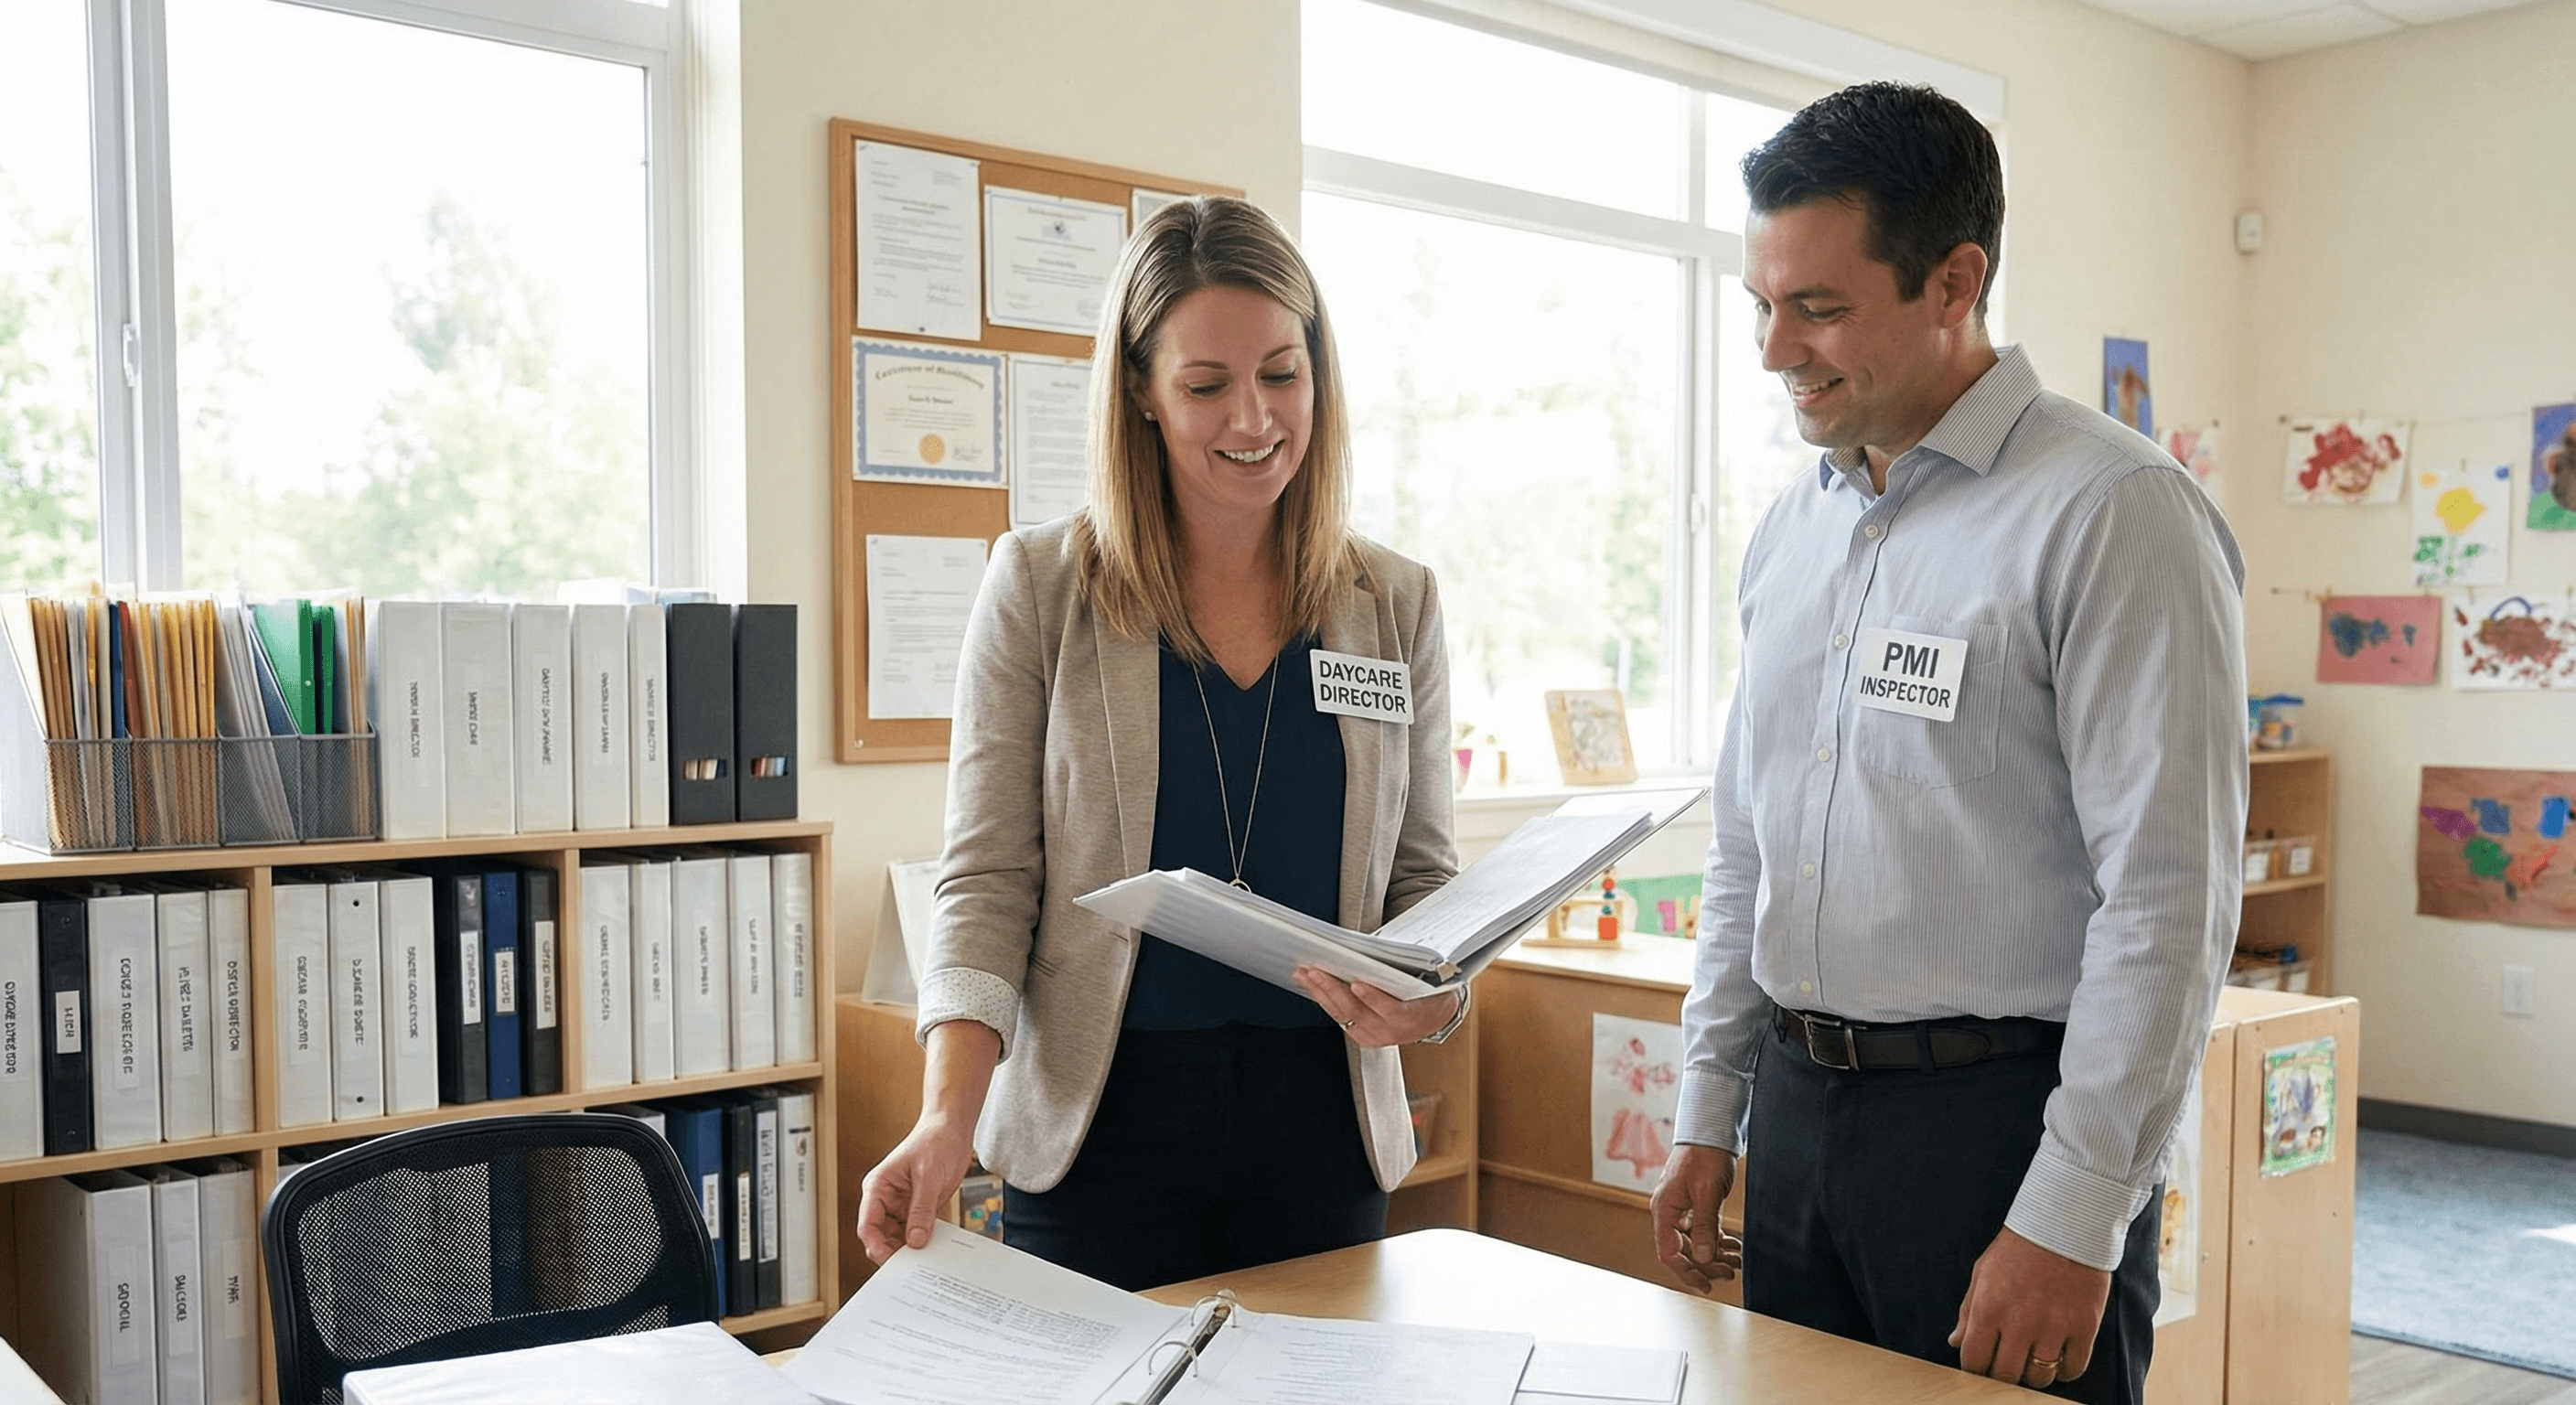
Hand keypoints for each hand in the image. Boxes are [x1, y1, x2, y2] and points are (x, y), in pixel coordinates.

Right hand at [856, 1115, 977, 1263]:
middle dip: (894, 1252)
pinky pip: (917, 1232)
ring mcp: (902, 1206)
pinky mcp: (919, 1209)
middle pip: (881, 1237)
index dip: (876, 1246)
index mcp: (877, 1188)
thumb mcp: (928, 1176)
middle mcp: (886, 1200)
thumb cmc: (934, 1141)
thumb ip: (921, 1210)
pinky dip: (923, 1241)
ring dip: (910, 1249)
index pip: (867, 1225)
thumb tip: (915, 1241)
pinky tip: (934, 1248)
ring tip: (925, 1259)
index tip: (891, 1261)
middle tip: (913, 1266)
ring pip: (898, 1239)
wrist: (952, 1129)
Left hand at [1292, 966, 1460, 1046]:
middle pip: (1357, 1011)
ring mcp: (1374, 1037)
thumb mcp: (1429, 981)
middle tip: (1316, 971)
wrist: (1434, 1018)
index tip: (1357, 983)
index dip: (1373, 998)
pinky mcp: (1363, 1036)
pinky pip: (1340, 1018)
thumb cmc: (1430, 993)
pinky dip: (1325, 1001)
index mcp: (1410, 1018)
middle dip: (1333, 989)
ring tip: (1305, 974)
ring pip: (1343, 1015)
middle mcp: (1390, 1032)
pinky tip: (1312, 986)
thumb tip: (1374, 954)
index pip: (1390, 1010)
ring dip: (1321, 994)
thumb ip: (1406, 973)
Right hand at [1648, 1144, 1741, 1293]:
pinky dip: (1718, 1240)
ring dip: (1715, 1254)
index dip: (1686, 1272)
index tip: (1707, 1285)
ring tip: (1737, 1260)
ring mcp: (1681, 1209)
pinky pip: (1703, 1231)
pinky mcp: (1695, 1204)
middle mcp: (1669, 1212)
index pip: (1669, 1252)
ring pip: (1695, 1242)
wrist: (1711, 1130)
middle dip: (1707, 1265)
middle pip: (1683, 1251)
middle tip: (1731, 1272)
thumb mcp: (1707, 1192)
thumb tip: (1705, 1258)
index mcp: (1664, 1210)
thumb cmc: (1704, 1156)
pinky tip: (1734, 1246)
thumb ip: (1705, 1225)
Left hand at [1948, 1226, 2111, 1389]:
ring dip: (2034, 1374)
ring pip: (2040, 1377)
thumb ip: (1968, 1312)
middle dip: (2003, 1374)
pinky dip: (2065, 1370)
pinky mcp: (2084, 1327)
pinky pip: (2073, 1368)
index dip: (1975, 1369)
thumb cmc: (2017, 1249)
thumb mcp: (1982, 1274)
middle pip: (2007, 1375)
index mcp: (1989, 1309)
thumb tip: (1956, 1342)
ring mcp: (2054, 1327)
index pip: (1974, 1362)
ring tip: (2033, 1358)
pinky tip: (2059, 1357)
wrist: (2062, 1225)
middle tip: (2008, 1363)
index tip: (1982, 1364)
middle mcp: (2020, 1323)